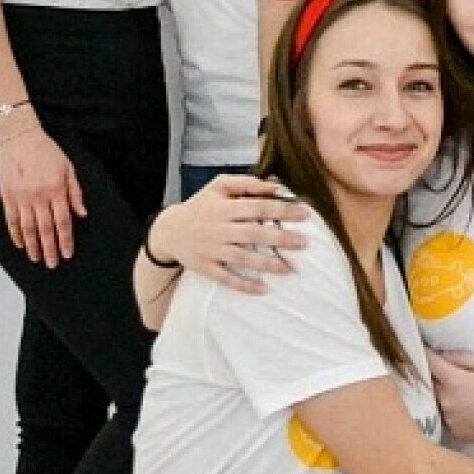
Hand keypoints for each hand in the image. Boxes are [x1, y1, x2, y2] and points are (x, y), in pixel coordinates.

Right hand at [0, 123, 84, 267]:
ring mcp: (21, 198)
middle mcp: (38, 197)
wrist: (19, 138)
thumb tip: (82, 213)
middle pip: (45, 229)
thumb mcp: (68, 168)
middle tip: (53, 264)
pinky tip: (20, 245)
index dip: (66, 239)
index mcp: (56, 190)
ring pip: (27, 228)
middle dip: (50, 248)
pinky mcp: (7, 197)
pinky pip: (11, 220)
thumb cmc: (47, 151)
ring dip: (33, 246)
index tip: (67, 254)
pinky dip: (15, 234)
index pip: (63, 221)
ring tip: (37, 259)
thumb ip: (75, 192)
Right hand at [150, 174, 310, 293]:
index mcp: (224, 208)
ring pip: (242, 257)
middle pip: (254, 234)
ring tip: (289, 268)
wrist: (169, 231)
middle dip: (280, 239)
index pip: (258, 208)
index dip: (282, 210)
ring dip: (267, 264)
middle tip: (304, 243)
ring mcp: (212, 250)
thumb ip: (247, 183)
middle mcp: (219, 229)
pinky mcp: (206, 267)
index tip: (305, 214)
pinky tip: (263, 289)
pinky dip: (244, 285)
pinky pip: (226, 278)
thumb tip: (276, 186)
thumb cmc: (201, 205)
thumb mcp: (218, 186)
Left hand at [430, 351, 473, 449]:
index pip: (429, 363)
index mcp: (454, 382)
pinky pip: (446, 414)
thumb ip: (464, 358)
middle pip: (430, 382)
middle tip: (443, 365)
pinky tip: (466, 405)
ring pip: (437, 399)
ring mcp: (450, 419)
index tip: (422, 346)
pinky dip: (450, 407)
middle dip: (434, 372)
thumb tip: (445, 354)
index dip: (425, 352)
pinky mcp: (455, 432)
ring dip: (442, 391)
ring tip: (459, 387)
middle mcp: (446, 402)